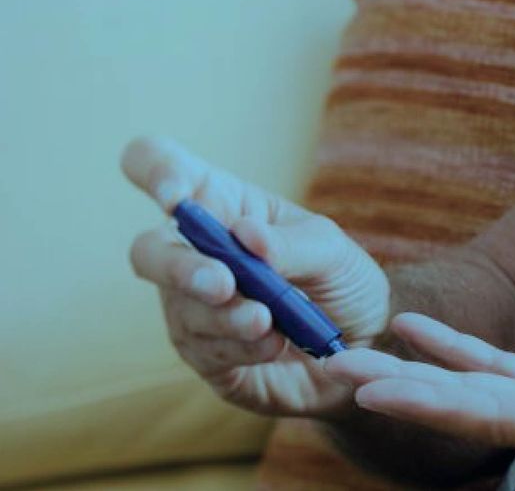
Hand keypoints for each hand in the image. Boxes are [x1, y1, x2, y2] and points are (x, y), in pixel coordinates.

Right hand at [122, 136, 389, 416]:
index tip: (175, 198)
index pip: (159, 166)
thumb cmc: (340, 281)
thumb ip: (292, 244)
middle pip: (148, 251)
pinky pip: (204, 349)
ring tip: (268, 320)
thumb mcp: (333, 252)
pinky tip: (273, 343)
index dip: (156, 172)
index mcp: (219, 203)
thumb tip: (245, 233)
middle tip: (224, 283)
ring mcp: (191, 305)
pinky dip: (242, 346)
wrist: (362, 346)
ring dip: (227, 316)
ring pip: (182, 308)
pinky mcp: (203, 353)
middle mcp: (193, 252)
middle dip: (180, 268)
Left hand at [325, 313, 514, 490]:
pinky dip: (459, 351)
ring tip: (353, 352)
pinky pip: (503, 371)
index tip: (375, 392)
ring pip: (473, 389)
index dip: (434, 401)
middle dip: (401, 389)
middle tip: (332, 370)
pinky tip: (420, 329)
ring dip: (414, 371)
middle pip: (466, 406)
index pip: (495, 416)